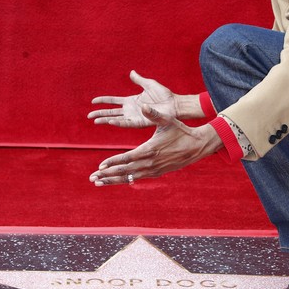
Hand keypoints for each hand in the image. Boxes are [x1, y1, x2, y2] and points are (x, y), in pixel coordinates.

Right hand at [88, 70, 177, 128]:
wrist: (174, 104)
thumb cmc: (164, 95)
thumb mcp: (149, 84)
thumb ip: (139, 80)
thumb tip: (131, 72)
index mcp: (131, 101)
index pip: (113, 101)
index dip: (103, 101)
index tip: (93, 101)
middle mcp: (130, 110)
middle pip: (111, 112)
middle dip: (100, 113)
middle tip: (89, 116)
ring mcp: (134, 116)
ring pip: (116, 119)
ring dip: (105, 119)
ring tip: (95, 121)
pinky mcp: (140, 122)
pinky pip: (127, 123)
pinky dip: (118, 122)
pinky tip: (110, 121)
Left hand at [89, 105, 222, 185]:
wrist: (197, 146)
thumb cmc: (181, 131)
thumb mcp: (167, 120)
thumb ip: (153, 114)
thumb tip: (143, 106)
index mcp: (150, 149)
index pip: (127, 158)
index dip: (113, 162)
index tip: (100, 166)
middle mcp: (151, 163)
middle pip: (125, 171)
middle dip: (107, 175)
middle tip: (92, 178)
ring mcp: (154, 170)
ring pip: (130, 177)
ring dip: (113, 180)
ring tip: (98, 183)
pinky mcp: (157, 173)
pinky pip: (138, 178)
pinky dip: (125, 180)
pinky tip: (115, 181)